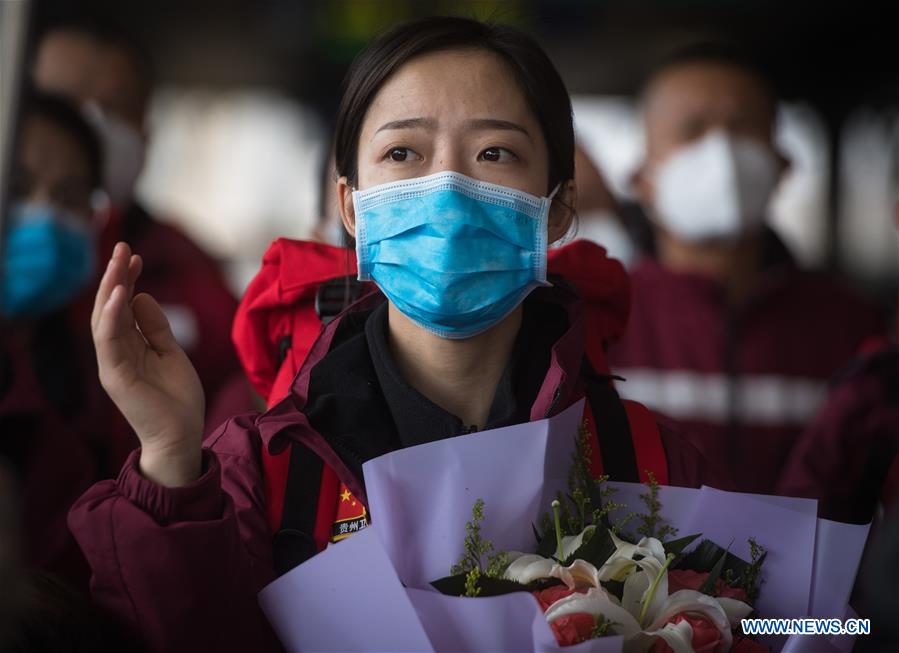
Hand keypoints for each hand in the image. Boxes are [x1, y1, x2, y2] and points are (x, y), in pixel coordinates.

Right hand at [92, 242, 204, 486]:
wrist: (182, 435)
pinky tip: (119, 294)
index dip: (127, 280)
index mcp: (128, 347)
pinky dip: (112, 317)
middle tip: (122, 247)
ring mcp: (113, 364)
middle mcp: (116, 353)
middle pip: (110, 308)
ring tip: (118, 262)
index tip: (136, 256)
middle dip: (116, 276)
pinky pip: (109, 341)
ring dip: (111, 288)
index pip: (122, 307)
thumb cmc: (177, 398)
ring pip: (105, 320)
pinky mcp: (115, 376)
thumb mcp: (171, 352)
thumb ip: (155, 326)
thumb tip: (142, 296)